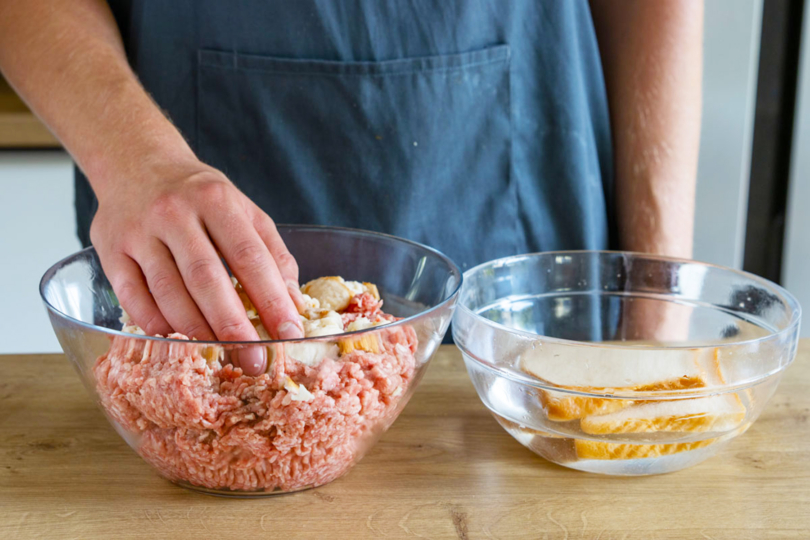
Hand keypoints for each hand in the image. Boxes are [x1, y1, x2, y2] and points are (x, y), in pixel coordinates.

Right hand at [90, 158, 304, 374]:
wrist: (137, 164)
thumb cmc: (200, 197)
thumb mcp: (244, 210)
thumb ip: (272, 254)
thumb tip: (294, 305)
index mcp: (216, 200)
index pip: (249, 256)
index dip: (272, 298)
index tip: (289, 333)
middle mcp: (174, 213)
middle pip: (206, 277)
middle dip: (234, 325)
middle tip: (255, 360)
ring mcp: (138, 231)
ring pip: (168, 290)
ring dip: (196, 329)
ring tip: (221, 355)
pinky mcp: (110, 250)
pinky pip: (132, 296)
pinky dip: (156, 323)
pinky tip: (177, 338)